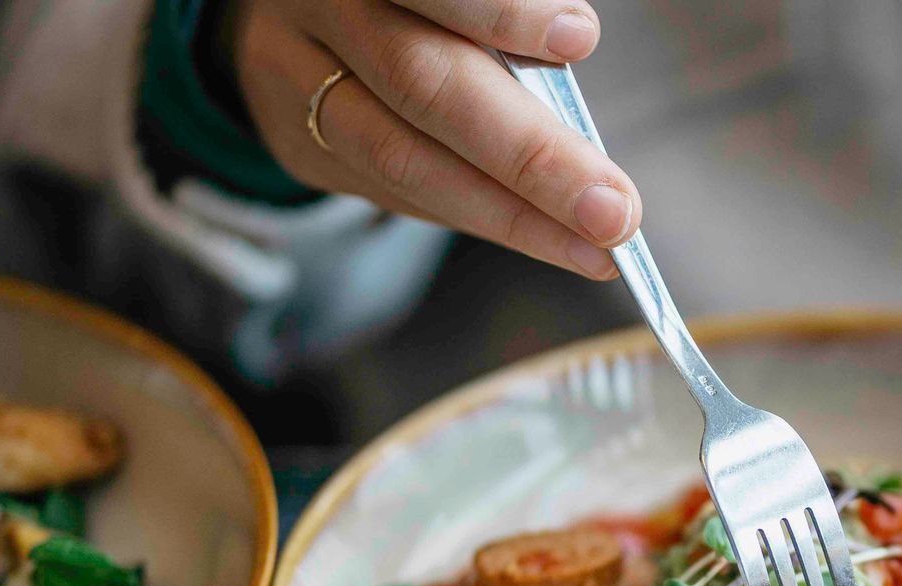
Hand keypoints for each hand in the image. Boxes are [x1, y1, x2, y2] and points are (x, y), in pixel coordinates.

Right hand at [222, 0, 636, 278]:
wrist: (288, 18)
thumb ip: (494, 14)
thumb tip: (570, 51)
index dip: (499, 11)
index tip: (578, 37)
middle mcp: (317, 10)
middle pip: (420, 83)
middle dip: (530, 157)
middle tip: (613, 211)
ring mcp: (296, 83)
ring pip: (402, 158)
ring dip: (511, 215)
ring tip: (593, 245)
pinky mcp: (300, 147)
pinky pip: (397, 193)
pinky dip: (479, 215)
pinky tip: (545, 237)